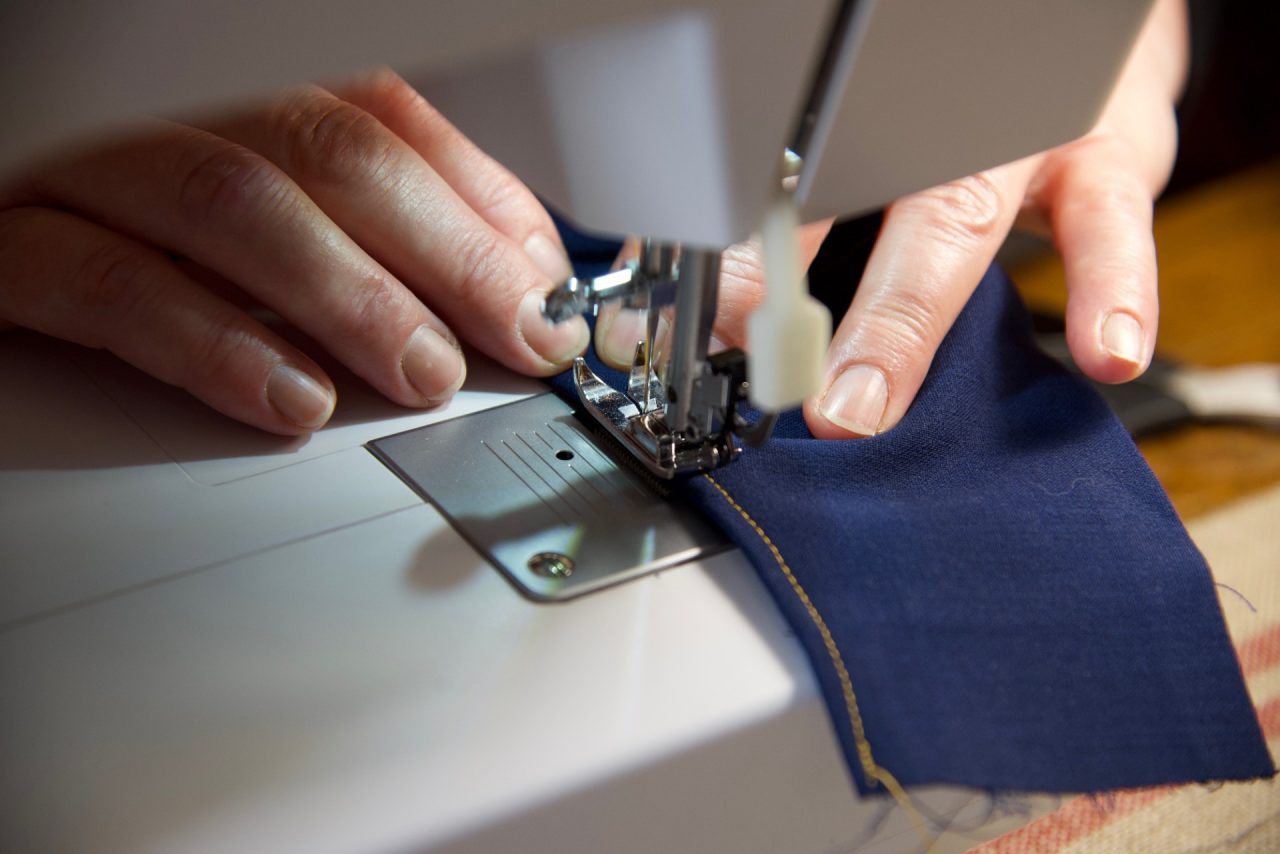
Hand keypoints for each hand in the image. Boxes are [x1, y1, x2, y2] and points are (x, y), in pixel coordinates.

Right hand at [0, 71, 587, 434]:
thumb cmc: (133, 230)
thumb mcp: (269, 216)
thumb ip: (373, 234)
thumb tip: (512, 287)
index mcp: (237, 94)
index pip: (385, 118)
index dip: (481, 206)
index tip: (546, 293)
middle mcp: (164, 110)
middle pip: (328, 151)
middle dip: (444, 253)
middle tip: (513, 338)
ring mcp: (82, 170)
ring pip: (231, 202)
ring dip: (350, 297)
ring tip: (423, 374)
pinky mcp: (9, 248)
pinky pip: (107, 284)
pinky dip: (215, 345)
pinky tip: (293, 398)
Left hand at [703, 0, 1188, 437]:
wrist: (1083, 37)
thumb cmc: (965, 117)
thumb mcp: (880, 150)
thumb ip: (797, 234)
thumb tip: (686, 327)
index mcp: (865, 120)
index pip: (777, 188)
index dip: (737, 266)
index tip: (698, 337)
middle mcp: (935, 121)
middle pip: (849, 196)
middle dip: (783, 290)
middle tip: (754, 376)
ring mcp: (1020, 134)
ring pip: (956, 219)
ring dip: (900, 323)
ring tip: (860, 403)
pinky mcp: (1110, 155)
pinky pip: (1111, 223)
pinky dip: (1113, 289)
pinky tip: (1104, 350)